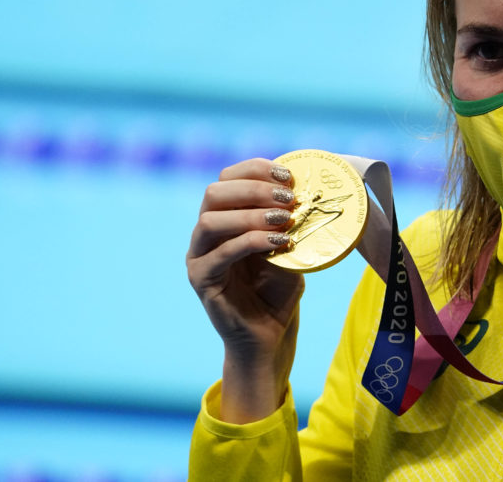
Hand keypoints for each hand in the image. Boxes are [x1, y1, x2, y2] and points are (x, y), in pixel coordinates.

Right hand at [186, 158, 304, 420]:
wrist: (270, 333)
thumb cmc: (278, 288)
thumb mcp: (287, 246)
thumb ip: (286, 220)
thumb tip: (304, 191)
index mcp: (224, 218)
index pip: (227, 178)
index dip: (255, 169)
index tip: (288, 175)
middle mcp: (205, 234)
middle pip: (214, 192)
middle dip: (253, 188)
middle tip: (288, 197)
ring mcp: (199, 256)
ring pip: (211, 220)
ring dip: (251, 214)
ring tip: (285, 219)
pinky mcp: (201, 279)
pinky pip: (221, 253)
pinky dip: (252, 242)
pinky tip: (280, 243)